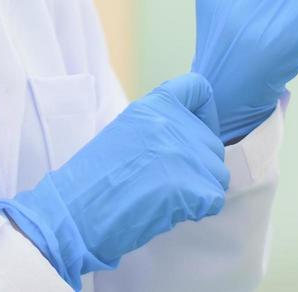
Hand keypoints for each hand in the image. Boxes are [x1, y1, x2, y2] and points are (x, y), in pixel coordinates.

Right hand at [0, 73, 228, 289]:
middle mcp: (175, 122)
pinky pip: (214, 199)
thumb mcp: (126, 130)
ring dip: (199, 189)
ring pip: (218, 173)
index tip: (189, 133)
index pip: (199, 88)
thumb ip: (159, 126)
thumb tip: (188, 142)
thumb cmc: (94, 175)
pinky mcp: (196, 186)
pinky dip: (197, 209)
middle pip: (212, 142)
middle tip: (166, 180)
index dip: (203, 113)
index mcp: (155, 103)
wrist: (79, 208)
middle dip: (197, 164)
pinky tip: (168, 209)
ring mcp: (187, 154)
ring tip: (165, 196)